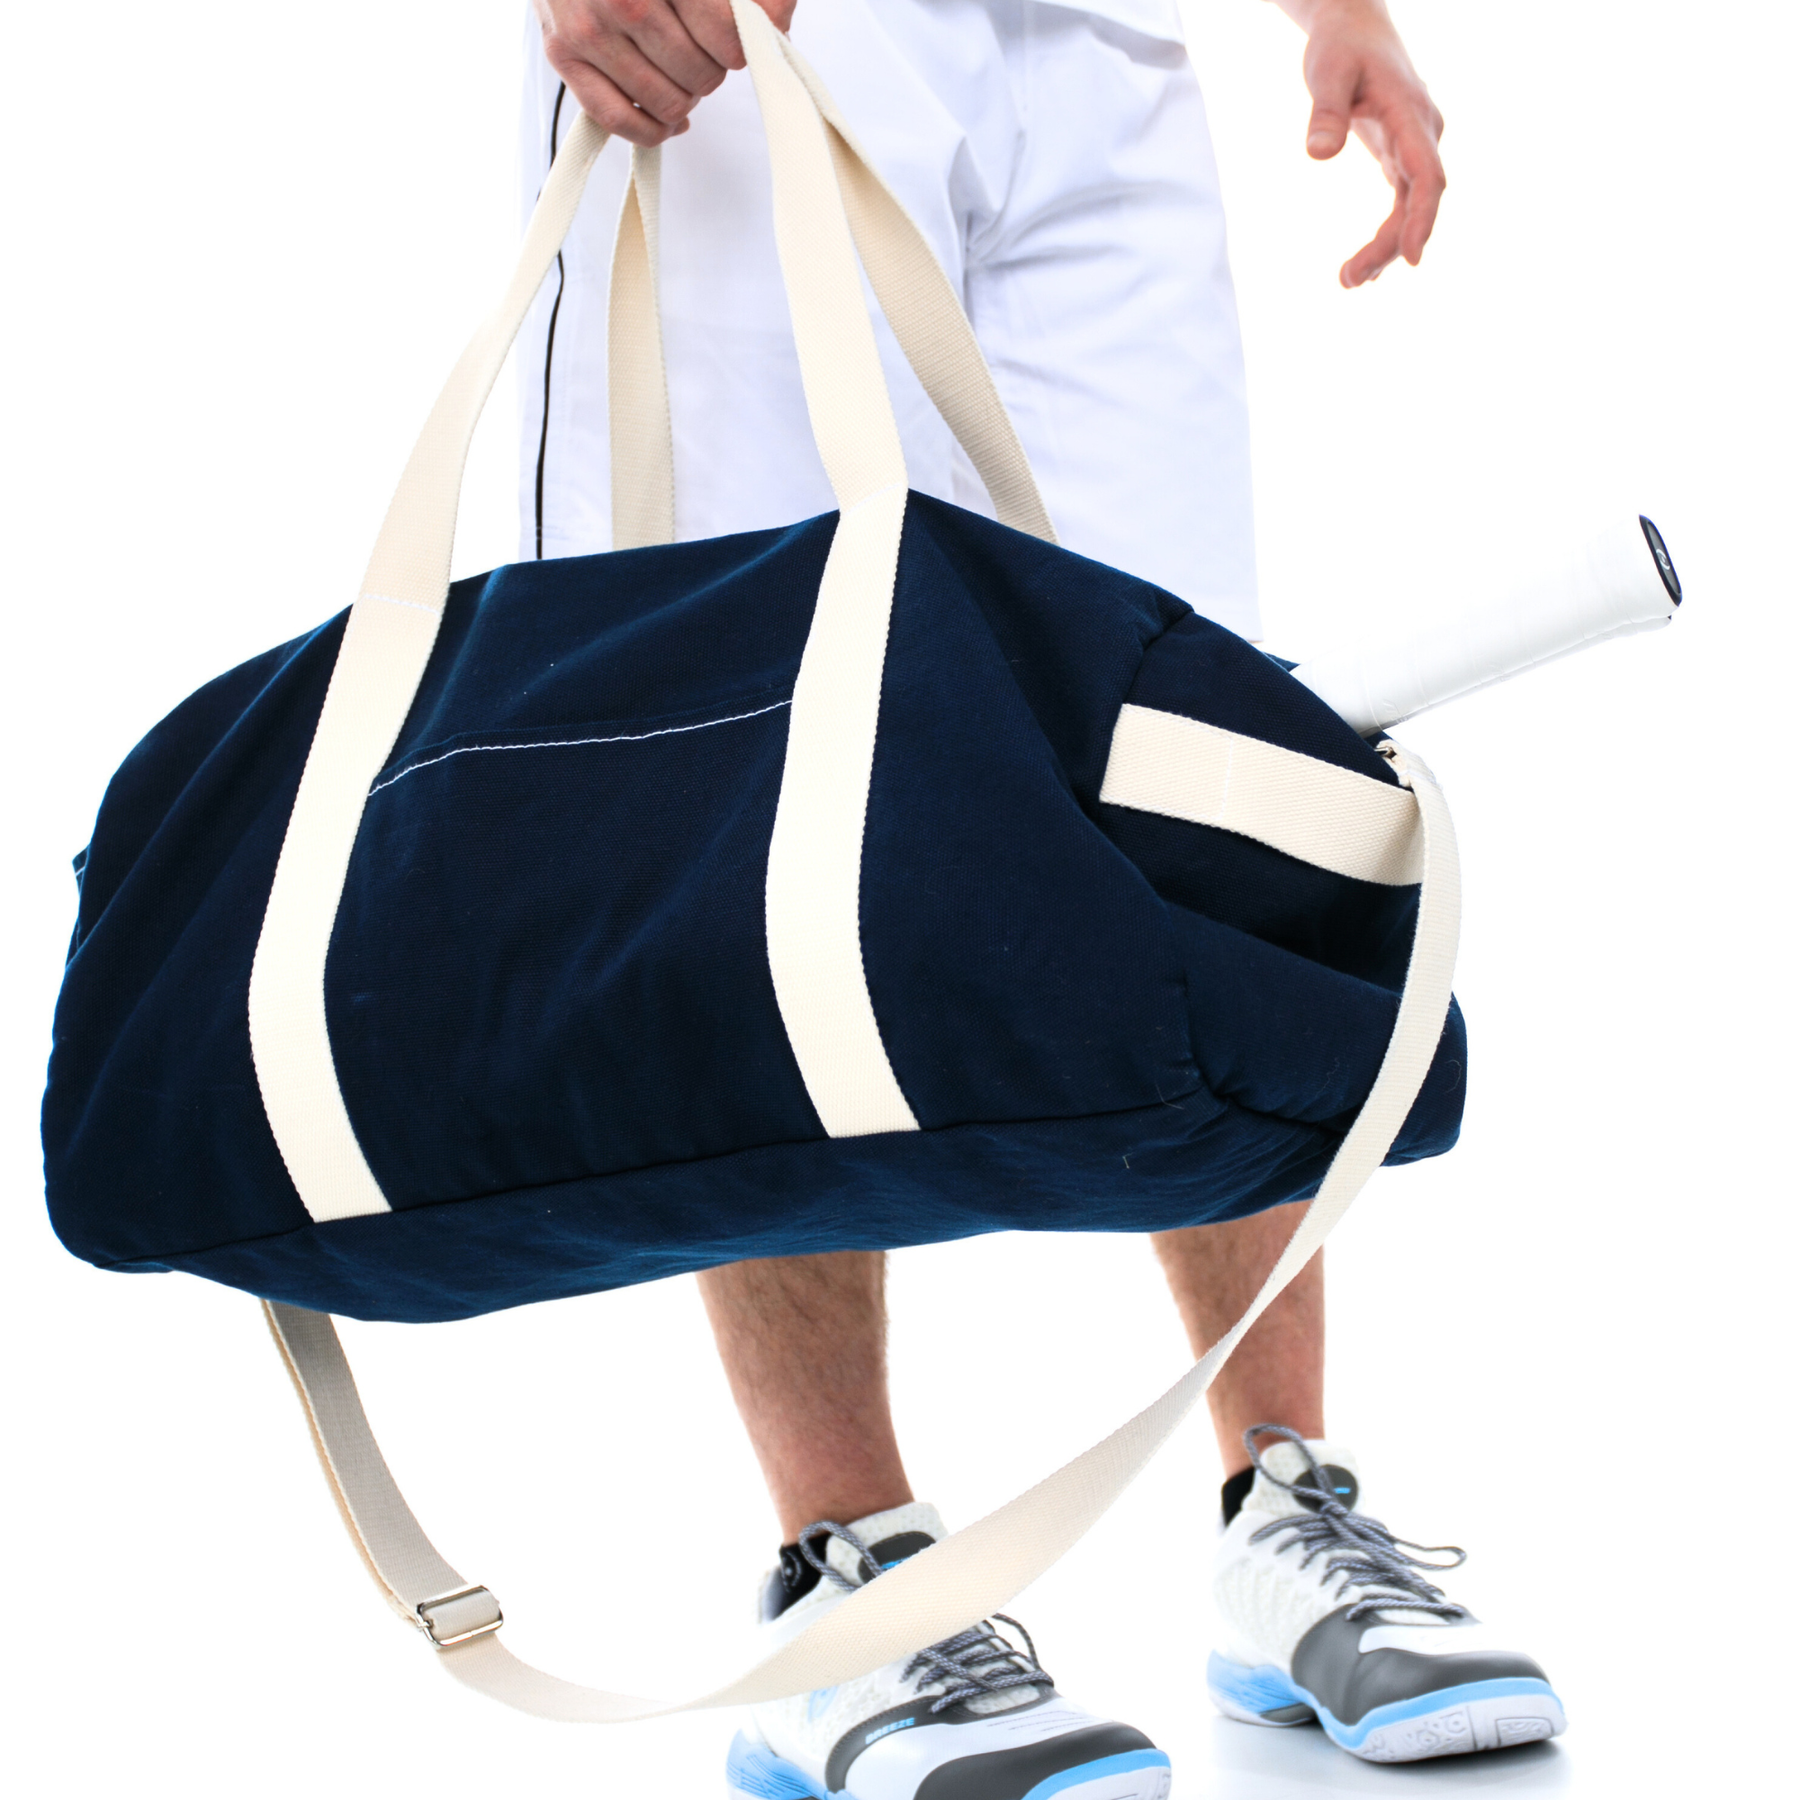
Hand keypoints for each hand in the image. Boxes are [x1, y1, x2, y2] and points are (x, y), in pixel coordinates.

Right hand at [533, 0, 796, 146]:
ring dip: (684, 97)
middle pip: (698, 73)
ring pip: (665, 102)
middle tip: (701, 51)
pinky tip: (669, 118)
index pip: (725, 34)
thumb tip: (776, 25)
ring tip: (680, 72)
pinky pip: (619, 120)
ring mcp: (587, 29)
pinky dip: (653, 130)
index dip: (739, 44)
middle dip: (710, 69)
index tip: (733, 38)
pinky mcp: (562, 56)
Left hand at [1275, 0, 1445, 286]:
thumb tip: (1319, 154)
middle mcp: (1421, 132)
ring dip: (1385, 245)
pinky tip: (1369, 267)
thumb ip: (1326, 112)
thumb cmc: (1341, 45)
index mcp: (1410, 114)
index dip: (1421, 218)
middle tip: (1349, 281)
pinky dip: (1388, 231)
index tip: (1411, 257)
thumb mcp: (1328, 72)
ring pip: (1409, 203)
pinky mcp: (1399, 152)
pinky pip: (1402, 199)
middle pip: (1418, 199)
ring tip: (1349, 281)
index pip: (1426, 174)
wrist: (1355, 24)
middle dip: (1391, 244)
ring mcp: (1413, 143)